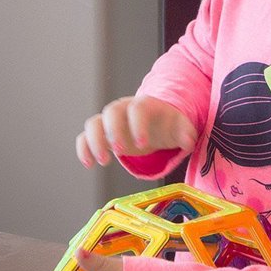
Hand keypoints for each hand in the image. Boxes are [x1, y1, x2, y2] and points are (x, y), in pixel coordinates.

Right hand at [76, 95, 196, 166]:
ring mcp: (109, 121)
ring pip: (93, 123)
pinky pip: (85, 136)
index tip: (143, 144)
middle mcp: (123, 109)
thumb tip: (187, 140)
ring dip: (94, 141)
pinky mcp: (101, 133)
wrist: (155, 121)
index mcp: (144, 105)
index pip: (137, 108)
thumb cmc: (166, 124)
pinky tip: (89, 164)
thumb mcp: (180, 127)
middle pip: (111, 111)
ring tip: (103, 162)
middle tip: (121, 151)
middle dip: (114, 131)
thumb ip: (185, 132)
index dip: (138, 124)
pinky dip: (83, 149)